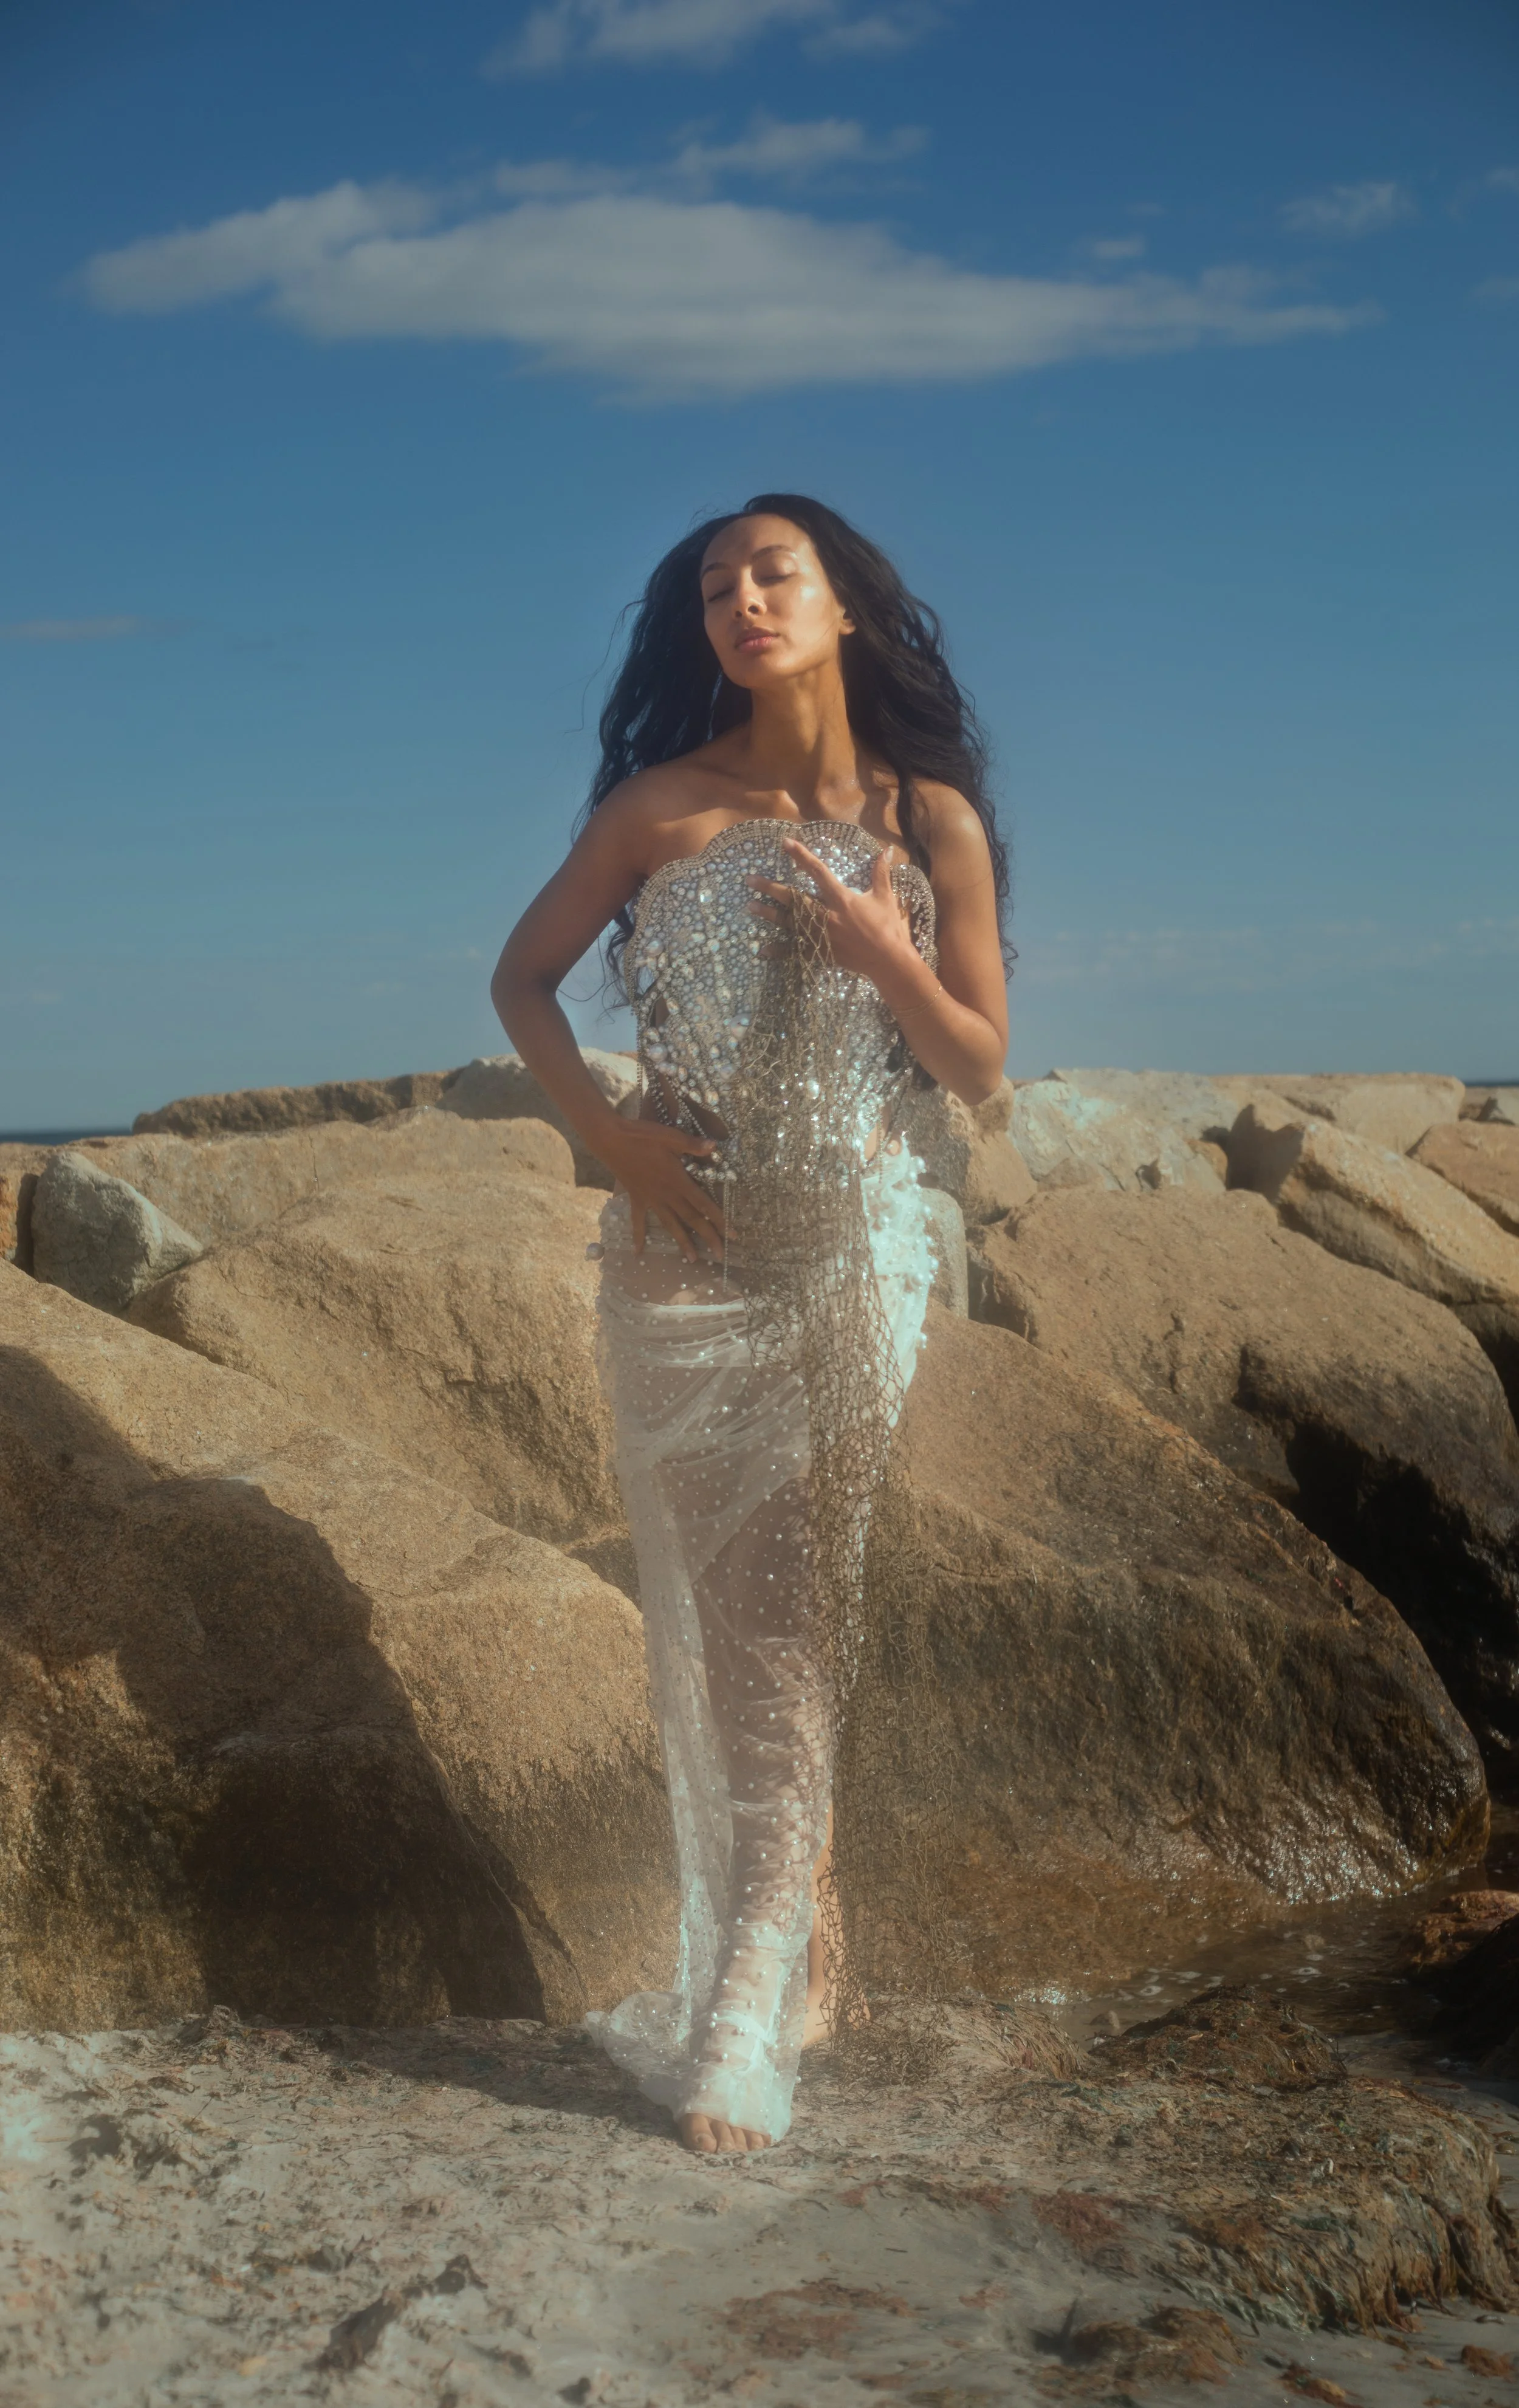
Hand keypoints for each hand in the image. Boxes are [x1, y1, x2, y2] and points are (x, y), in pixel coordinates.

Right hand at [596, 1116, 727, 1260]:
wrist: (611, 1140)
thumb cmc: (642, 1136)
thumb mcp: (671, 1136)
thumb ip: (693, 1144)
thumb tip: (714, 1145)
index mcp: (678, 1180)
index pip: (704, 1204)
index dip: (719, 1219)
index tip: (732, 1235)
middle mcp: (667, 1194)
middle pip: (692, 1219)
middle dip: (708, 1237)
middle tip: (720, 1255)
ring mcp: (651, 1199)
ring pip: (671, 1225)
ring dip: (682, 1242)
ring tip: (693, 1259)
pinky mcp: (637, 1198)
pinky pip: (639, 1221)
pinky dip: (639, 1236)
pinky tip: (638, 1252)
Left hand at [749, 838, 916, 983]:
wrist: (888, 961)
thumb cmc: (888, 927)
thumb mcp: (885, 897)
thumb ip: (881, 873)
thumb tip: (886, 850)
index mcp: (842, 899)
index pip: (818, 872)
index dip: (801, 856)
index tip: (785, 842)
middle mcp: (826, 916)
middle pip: (793, 899)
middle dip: (770, 888)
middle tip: (750, 880)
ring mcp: (821, 936)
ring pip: (789, 923)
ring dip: (768, 914)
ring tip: (750, 905)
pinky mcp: (821, 953)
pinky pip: (795, 952)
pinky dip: (778, 952)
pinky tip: (762, 950)